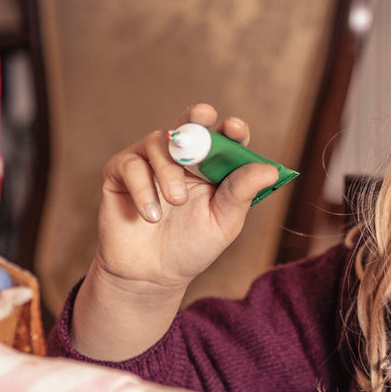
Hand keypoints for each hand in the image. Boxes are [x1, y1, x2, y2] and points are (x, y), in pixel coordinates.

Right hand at [93, 104, 279, 295]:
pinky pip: (131, 164)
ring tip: (176, 201)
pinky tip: (151, 215)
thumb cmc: (191, 246)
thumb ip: (241, 193)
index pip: (224, 139)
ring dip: (169, 170)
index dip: (231, 130)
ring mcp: (150, 162)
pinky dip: (143, 188)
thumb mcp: (223, 222)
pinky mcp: (121, 172)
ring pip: (159, 143)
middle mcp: (181, 158)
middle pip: (190, 125)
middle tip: (202, 117)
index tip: (235, 128)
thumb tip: (269, 169)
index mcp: (212, 167)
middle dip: (197, 118)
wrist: (152, 274)